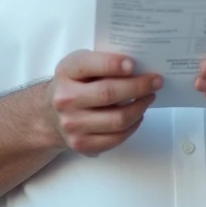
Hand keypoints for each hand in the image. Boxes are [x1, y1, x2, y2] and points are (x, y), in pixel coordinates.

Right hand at [46, 50, 161, 156]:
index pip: (88, 65)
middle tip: (156, 81)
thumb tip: (139, 65)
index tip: (133, 64)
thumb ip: (103, 61)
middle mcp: (65, 99)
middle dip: (138, 86)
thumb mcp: (80, 66)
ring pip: (117, 119)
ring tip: (149, 97)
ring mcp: (72, 124)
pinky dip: (133, 126)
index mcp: (66, 72)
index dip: (112, 64)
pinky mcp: (81, 144)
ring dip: (140, 108)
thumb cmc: (74, 84)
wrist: (49, 116)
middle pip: (108, 93)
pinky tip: (138, 115)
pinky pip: (115, 138)